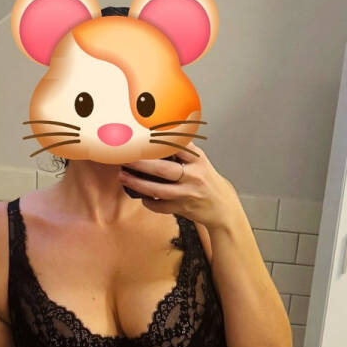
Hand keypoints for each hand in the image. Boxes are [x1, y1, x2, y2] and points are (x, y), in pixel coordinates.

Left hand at [117, 144, 240, 230]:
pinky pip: (161, 206)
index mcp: (197, 160)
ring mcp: (187, 194)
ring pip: (158, 190)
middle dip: (140, 163)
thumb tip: (156, 139)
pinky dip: (149, 202)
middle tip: (124, 158)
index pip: (176, 146)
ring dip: (138, 184)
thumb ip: (182, 151)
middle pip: (162, 169)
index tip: (140, 137)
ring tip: (123, 177)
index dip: (157, 141)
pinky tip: (141, 197)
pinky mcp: (183, 208)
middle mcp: (193, 176)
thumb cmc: (208, 182)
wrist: (223, 208)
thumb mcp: (200, 162)